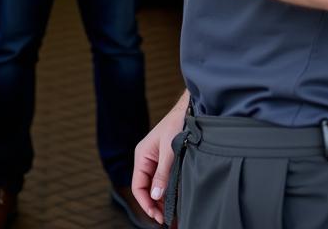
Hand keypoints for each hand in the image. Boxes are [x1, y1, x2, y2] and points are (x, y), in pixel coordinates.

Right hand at [132, 93, 189, 220]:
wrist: (190, 110)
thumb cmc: (177, 123)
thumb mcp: (169, 150)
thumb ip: (162, 173)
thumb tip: (156, 195)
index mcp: (142, 156)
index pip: (138, 186)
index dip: (145, 202)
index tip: (156, 215)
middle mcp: (148, 160)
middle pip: (147, 189)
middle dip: (155, 205)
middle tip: (166, 220)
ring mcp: (158, 162)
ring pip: (157, 187)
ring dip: (163, 201)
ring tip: (173, 216)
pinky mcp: (168, 162)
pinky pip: (165, 181)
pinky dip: (170, 193)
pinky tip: (176, 203)